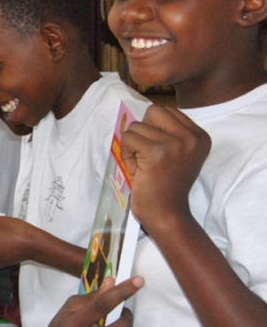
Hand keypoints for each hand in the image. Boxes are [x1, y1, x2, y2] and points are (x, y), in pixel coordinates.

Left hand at [121, 106, 210, 228]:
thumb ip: (167, 133)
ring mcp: (176, 144)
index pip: (166, 111)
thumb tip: (140, 115)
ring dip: (132, 146)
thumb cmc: (166, 185)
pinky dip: (126, 154)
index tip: (158, 153)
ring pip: (136, 126)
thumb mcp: (176, 153)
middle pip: (153, 111)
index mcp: (200, 136)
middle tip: (146, 155)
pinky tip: (137, 170)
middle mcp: (192, 138)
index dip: (153, 129)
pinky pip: (128, 138)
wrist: (167, 214)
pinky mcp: (157, 153)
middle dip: (142, 131)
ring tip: (143, 166)